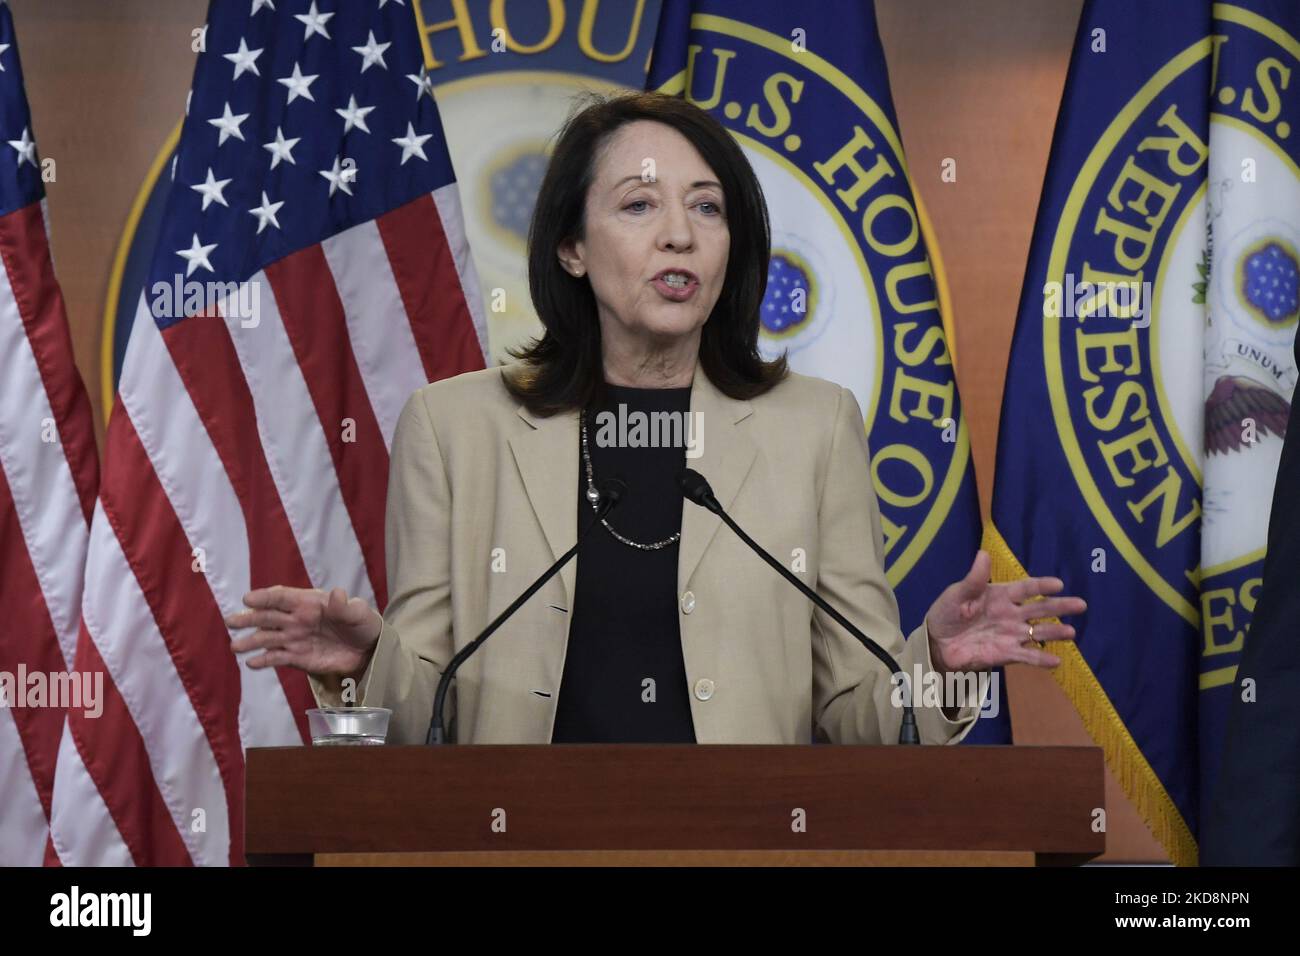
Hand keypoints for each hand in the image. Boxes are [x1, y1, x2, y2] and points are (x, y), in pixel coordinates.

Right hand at [225, 585, 381, 678]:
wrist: (367, 650)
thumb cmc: (362, 624)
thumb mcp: (359, 613)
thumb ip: (345, 606)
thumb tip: (337, 593)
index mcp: (308, 602)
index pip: (282, 597)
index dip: (265, 597)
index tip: (248, 599)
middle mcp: (296, 619)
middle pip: (268, 616)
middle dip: (249, 618)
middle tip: (231, 621)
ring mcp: (294, 638)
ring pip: (267, 638)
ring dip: (250, 642)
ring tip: (236, 647)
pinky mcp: (296, 658)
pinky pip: (276, 658)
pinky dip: (264, 660)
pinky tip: (252, 663)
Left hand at [924, 550, 1085, 672]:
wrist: (936, 642)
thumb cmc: (947, 612)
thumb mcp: (957, 593)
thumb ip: (973, 579)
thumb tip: (983, 554)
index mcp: (1000, 595)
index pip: (1025, 588)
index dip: (1041, 586)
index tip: (1059, 584)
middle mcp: (1011, 614)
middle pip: (1040, 609)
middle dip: (1060, 607)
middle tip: (1081, 605)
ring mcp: (1010, 634)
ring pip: (1037, 632)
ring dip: (1055, 633)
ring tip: (1071, 633)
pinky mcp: (1005, 654)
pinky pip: (1026, 656)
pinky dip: (1040, 659)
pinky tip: (1056, 661)